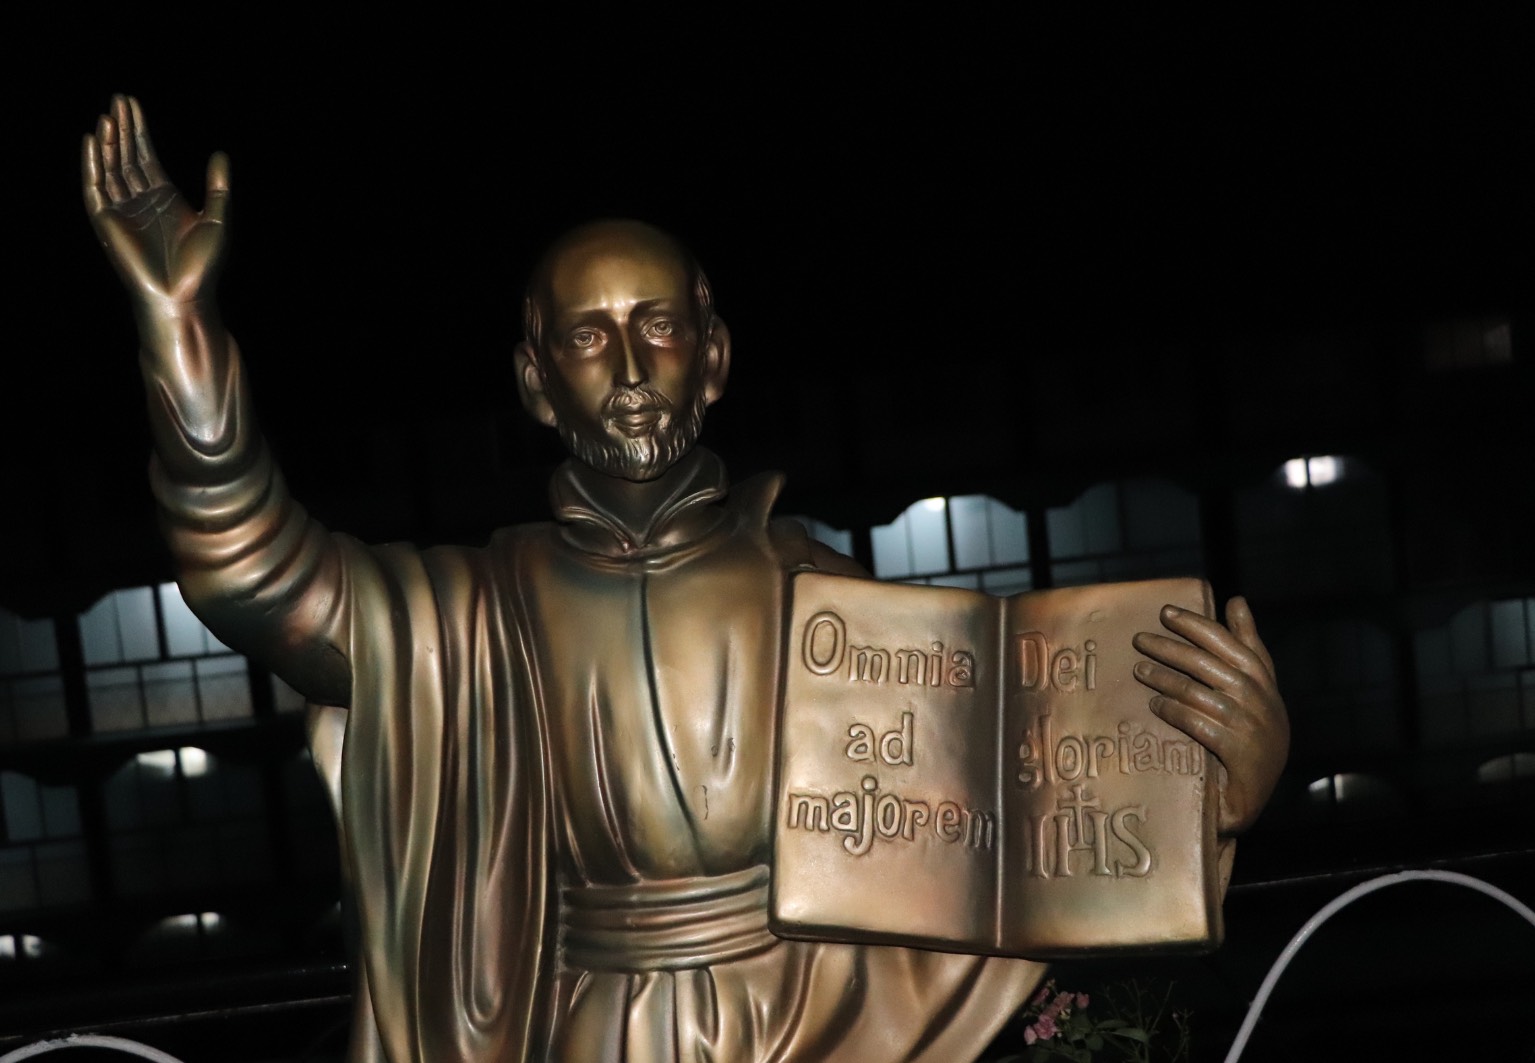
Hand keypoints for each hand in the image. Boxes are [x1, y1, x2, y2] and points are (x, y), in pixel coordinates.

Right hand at [82, 95, 229, 310]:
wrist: (184, 296)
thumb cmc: (202, 265)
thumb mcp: (217, 219)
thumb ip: (218, 187)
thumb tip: (221, 153)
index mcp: (164, 197)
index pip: (146, 155)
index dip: (139, 129)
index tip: (133, 104)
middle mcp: (140, 200)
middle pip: (126, 156)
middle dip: (122, 128)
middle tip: (119, 98)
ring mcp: (123, 210)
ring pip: (110, 168)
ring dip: (107, 142)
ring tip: (108, 115)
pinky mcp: (107, 222)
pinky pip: (95, 188)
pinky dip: (92, 165)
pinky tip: (92, 142)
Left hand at [1131, 596, 1288, 835]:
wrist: (1249, 799)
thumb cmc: (1245, 738)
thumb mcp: (1251, 692)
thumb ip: (1246, 647)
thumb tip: (1237, 600)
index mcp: (1265, 685)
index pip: (1231, 645)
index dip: (1199, 626)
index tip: (1166, 612)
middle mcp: (1262, 703)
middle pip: (1210, 665)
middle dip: (1172, 648)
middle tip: (1140, 639)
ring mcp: (1252, 729)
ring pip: (1200, 692)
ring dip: (1166, 679)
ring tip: (1139, 670)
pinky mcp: (1239, 754)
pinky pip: (1199, 724)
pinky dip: (1175, 712)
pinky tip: (1155, 706)